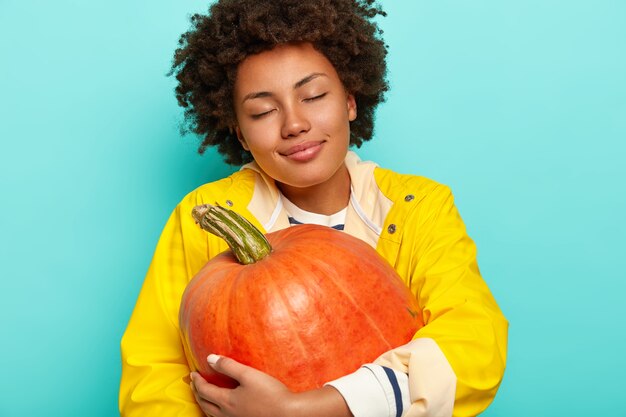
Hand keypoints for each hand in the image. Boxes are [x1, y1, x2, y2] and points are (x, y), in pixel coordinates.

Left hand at [190, 355, 352, 416]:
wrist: (288, 414)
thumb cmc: (270, 394)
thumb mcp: (249, 375)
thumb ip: (229, 366)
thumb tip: (210, 358)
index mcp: (227, 401)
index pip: (204, 390)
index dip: (197, 381)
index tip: (193, 373)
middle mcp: (227, 414)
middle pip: (205, 404)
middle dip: (198, 393)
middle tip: (194, 384)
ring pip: (212, 415)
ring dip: (204, 404)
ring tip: (204, 397)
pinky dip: (215, 413)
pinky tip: (223, 409)